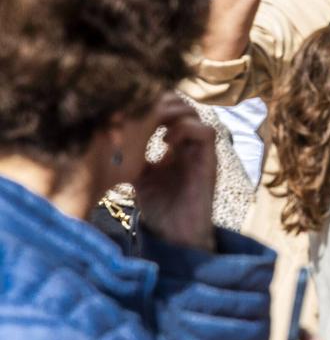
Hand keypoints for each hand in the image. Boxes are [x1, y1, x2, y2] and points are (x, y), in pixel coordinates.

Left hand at [132, 94, 217, 251]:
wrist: (175, 232)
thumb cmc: (158, 207)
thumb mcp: (138, 175)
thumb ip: (131, 155)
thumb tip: (110, 138)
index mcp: (174, 146)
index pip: (167, 111)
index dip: (152, 106)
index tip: (130, 113)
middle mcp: (189, 144)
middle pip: (181, 107)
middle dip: (162, 106)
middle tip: (143, 115)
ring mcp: (200, 151)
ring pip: (195, 115)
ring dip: (174, 116)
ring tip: (155, 128)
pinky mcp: (209, 160)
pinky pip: (207, 132)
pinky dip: (187, 130)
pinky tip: (166, 142)